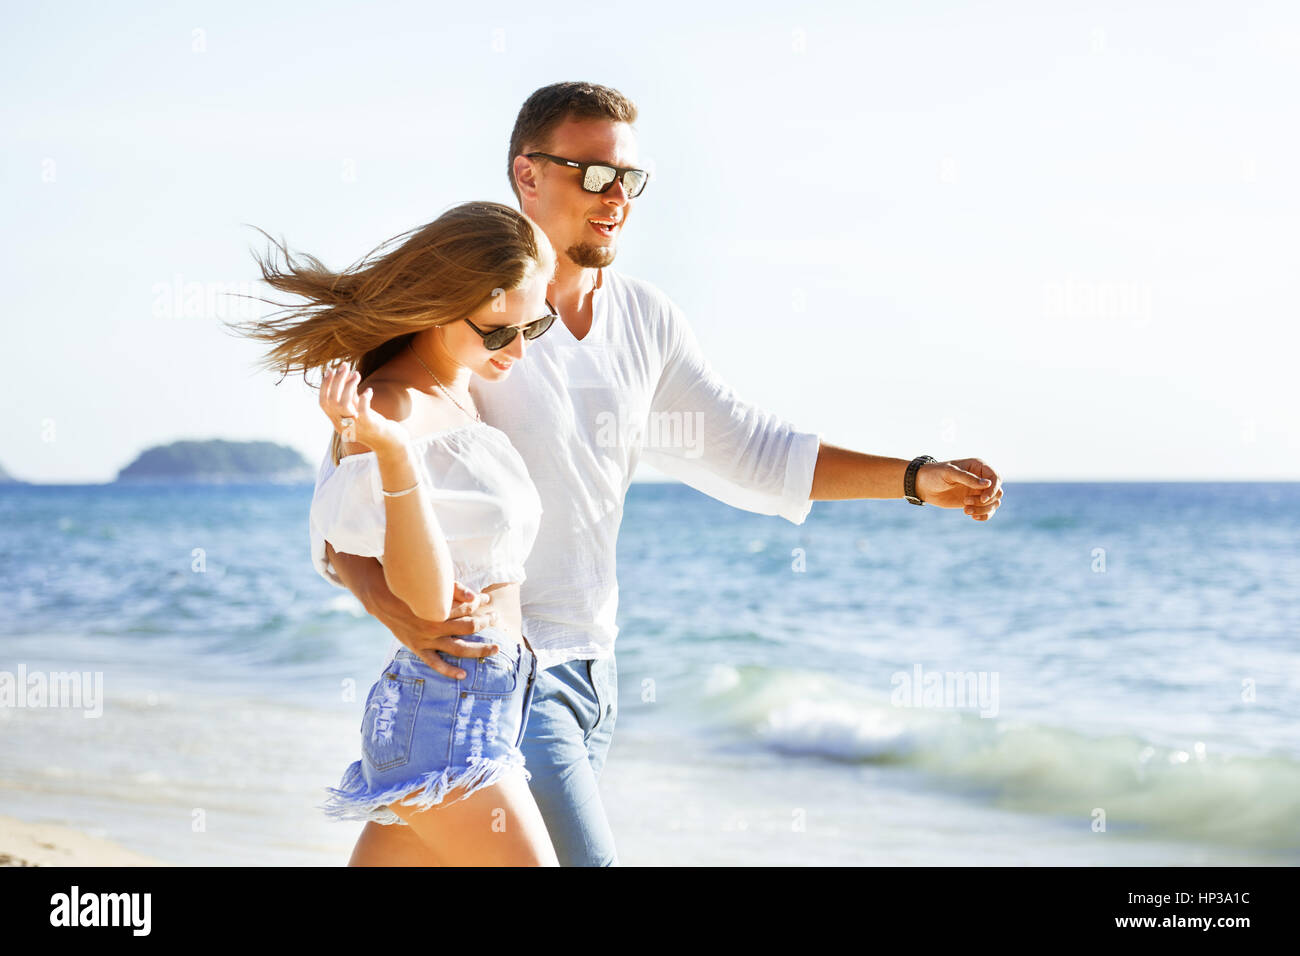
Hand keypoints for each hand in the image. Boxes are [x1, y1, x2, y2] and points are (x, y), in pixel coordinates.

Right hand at [320, 362, 407, 454]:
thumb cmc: (373, 424)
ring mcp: (355, 428)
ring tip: (357, 374)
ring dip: (348, 387)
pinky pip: (362, 412)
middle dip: (336, 380)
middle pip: (331, 401)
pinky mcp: (370, 427)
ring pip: (343, 406)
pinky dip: (364, 398)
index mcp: (337, 422)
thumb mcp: (358, 409)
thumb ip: (350, 395)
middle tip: (345, 365)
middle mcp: (343, 426)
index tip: (329, 370)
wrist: (390, 444)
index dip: (324, 386)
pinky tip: (369, 391)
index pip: (323, 403)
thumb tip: (346, 374)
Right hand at [367, 580, 501, 678]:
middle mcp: (435, 625)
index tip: (487, 600)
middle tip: (496, 618)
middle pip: (469, 627)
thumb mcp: (431, 586)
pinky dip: (449, 670)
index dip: (481, 602)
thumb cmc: (411, 590)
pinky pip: (435, 663)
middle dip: (486, 622)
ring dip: (479, 649)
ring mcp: (427, 639)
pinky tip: (463, 675)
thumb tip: (475, 597)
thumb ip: (454, 590)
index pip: (468, 606)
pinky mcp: (418, 648)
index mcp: (439, 607)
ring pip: (458, 648)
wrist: (383, 599)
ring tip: (496, 649)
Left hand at [915, 458, 1002, 520]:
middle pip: (997, 492)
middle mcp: (981, 478)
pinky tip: (972, 517)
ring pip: (994, 502)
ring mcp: (978, 491)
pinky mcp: (974, 502)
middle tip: (965, 502)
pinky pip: (987, 510)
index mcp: (978, 466)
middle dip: (985, 501)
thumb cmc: (935, 474)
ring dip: (983, 509)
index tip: (983, 498)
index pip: (996, 478)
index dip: (993, 489)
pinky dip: (984, 515)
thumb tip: (988, 484)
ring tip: (966, 510)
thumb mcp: (950, 473)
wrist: (923, 486)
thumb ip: (968, 478)